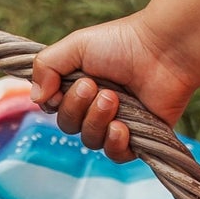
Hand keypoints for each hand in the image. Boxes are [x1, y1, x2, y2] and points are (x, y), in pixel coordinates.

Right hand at [30, 12, 199, 161]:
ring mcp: (118, 123)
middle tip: (95, 86)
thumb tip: (35, 98)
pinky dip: (114, 143)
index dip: (55, 102)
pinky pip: (116, 155)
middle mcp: (96, 106)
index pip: (54, 108)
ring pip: (90, 141)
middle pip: (69, 126)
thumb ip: (46, 66)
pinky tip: (122, 127)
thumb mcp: (75, 45)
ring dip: (97, 120)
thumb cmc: (123, 43)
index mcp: (80, 85)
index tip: (62, 87)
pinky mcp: (139, 138)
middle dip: (78, 108)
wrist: (164, 51)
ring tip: (114, 98)